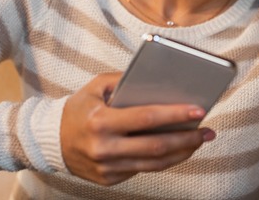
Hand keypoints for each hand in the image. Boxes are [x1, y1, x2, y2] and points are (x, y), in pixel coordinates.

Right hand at [60, 73, 215, 185]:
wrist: (50, 141)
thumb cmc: (78, 108)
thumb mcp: (95, 87)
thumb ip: (124, 80)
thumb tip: (158, 81)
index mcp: (101, 121)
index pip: (147, 118)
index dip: (176, 115)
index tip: (199, 110)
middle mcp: (104, 147)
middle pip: (156, 146)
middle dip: (187, 138)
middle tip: (208, 130)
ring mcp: (107, 167)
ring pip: (154, 163)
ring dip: (182, 152)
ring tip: (200, 140)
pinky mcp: (109, 179)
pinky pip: (144, 170)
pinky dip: (164, 159)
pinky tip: (179, 149)